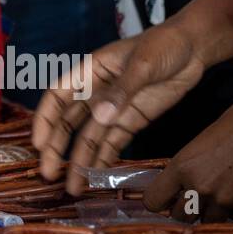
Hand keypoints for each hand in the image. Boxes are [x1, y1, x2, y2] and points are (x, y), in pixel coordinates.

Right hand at [33, 20, 208, 193]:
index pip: (58, 97)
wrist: (194, 48)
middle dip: (57, 148)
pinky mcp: (131, 120)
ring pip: (89, 138)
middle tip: (49, 174)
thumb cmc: (163, 44)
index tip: (39, 144)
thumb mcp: (143, 63)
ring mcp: (113, 108)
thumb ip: (122, 90)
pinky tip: (96, 179)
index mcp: (90, 71)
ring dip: (79, 161)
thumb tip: (101, 118)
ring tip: (73, 188)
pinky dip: (104, 160)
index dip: (45, 120)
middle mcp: (95, 92)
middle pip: (69, 123)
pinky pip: (113, 143)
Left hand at [143, 68, 232, 220]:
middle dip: (185, 208)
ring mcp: (226, 200)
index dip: (158, 201)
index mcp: (182, 166)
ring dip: (211, 211)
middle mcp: (200, 187)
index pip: (154, 201)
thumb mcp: (202, 140)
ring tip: (222, 190)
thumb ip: (189, 165)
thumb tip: (180, 184)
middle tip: (195, 196)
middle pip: (180, 216)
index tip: (164, 199)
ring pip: (208, 220)